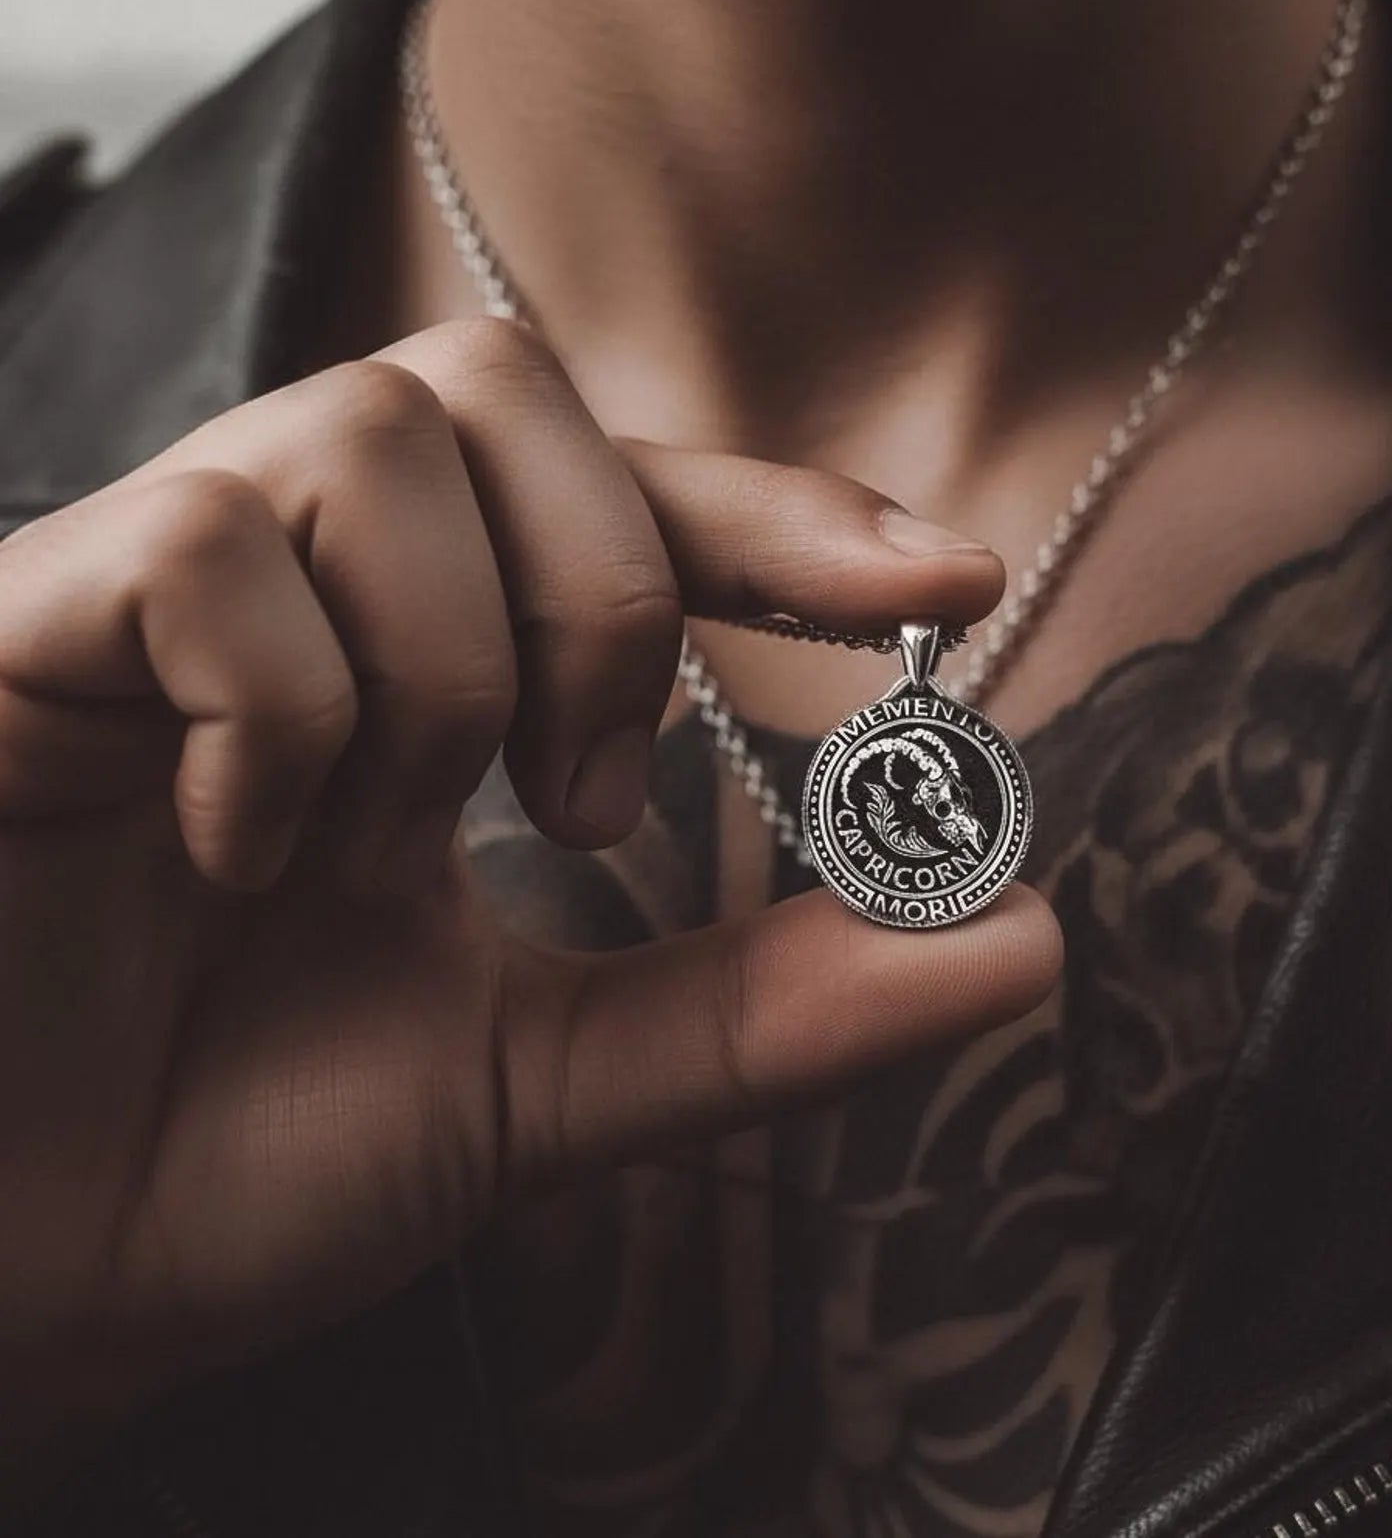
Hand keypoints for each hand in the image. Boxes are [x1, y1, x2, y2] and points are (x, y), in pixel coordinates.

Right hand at [0, 319, 1060, 1460]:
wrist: (8, 1279)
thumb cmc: (235, 1166)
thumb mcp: (544, 1087)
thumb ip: (763, 1013)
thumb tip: (1018, 941)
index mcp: (414, 666)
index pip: (622, 499)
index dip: (787, 516)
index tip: (948, 580)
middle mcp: (289, 583)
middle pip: (497, 384)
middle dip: (601, 593)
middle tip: (578, 802)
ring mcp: (141, 585)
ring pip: (372, 443)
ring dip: (439, 669)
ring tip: (369, 847)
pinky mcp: (11, 624)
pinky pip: (205, 549)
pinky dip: (280, 712)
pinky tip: (229, 849)